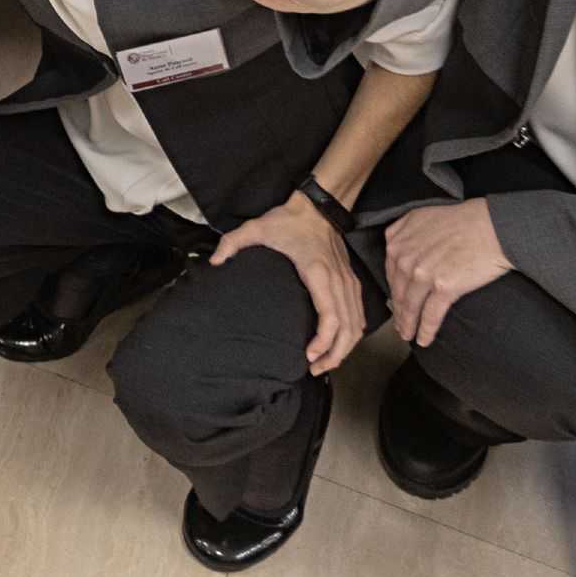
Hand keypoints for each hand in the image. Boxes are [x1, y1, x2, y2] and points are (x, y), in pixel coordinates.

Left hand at [214, 192, 368, 372]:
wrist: (318, 207)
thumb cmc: (289, 220)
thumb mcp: (256, 227)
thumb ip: (233, 243)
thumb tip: (216, 263)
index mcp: (318, 272)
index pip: (331, 316)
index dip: (324, 341)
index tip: (309, 356)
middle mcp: (339, 281)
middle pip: (349, 328)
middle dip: (335, 355)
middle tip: (315, 369)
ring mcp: (349, 282)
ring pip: (358, 325)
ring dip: (344, 348)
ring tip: (324, 363)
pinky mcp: (352, 282)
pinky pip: (359, 315)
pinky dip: (352, 334)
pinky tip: (338, 345)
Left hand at [382, 198, 511, 348]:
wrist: (492, 228)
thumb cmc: (463, 220)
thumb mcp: (422, 217)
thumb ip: (403, 232)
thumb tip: (395, 250)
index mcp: (398, 240)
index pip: (390, 272)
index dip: (393, 291)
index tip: (395, 303)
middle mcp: (405, 257)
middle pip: (398, 291)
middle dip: (398, 312)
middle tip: (399, 326)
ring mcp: (423, 273)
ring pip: (410, 306)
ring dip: (408, 325)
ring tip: (408, 336)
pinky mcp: (443, 287)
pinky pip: (430, 315)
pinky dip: (425, 330)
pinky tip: (424, 340)